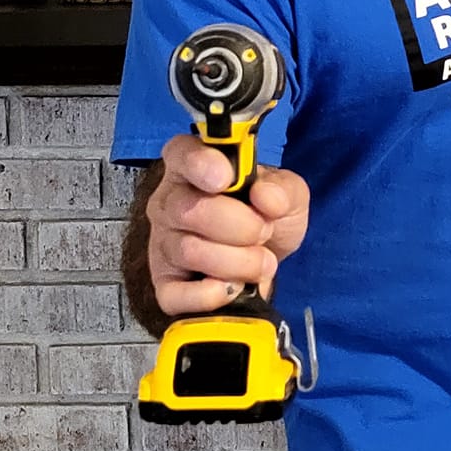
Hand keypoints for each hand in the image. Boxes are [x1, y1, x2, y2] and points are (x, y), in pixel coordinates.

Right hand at [147, 133, 309, 317]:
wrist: (267, 254)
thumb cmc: (266, 215)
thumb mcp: (287, 194)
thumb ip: (283, 189)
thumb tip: (267, 197)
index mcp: (193, 166)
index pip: (181, 154)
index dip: (201, 165)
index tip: (226, 179)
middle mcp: (169, 201)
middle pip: (190, 211)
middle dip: (241, 227)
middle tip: (264, 232)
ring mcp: (163, 243)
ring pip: (189, 251)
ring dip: (238, 262)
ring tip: (260, 261)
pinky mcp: (165, 283)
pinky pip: (173, 294)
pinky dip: (209, 296)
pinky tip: (233, 288)